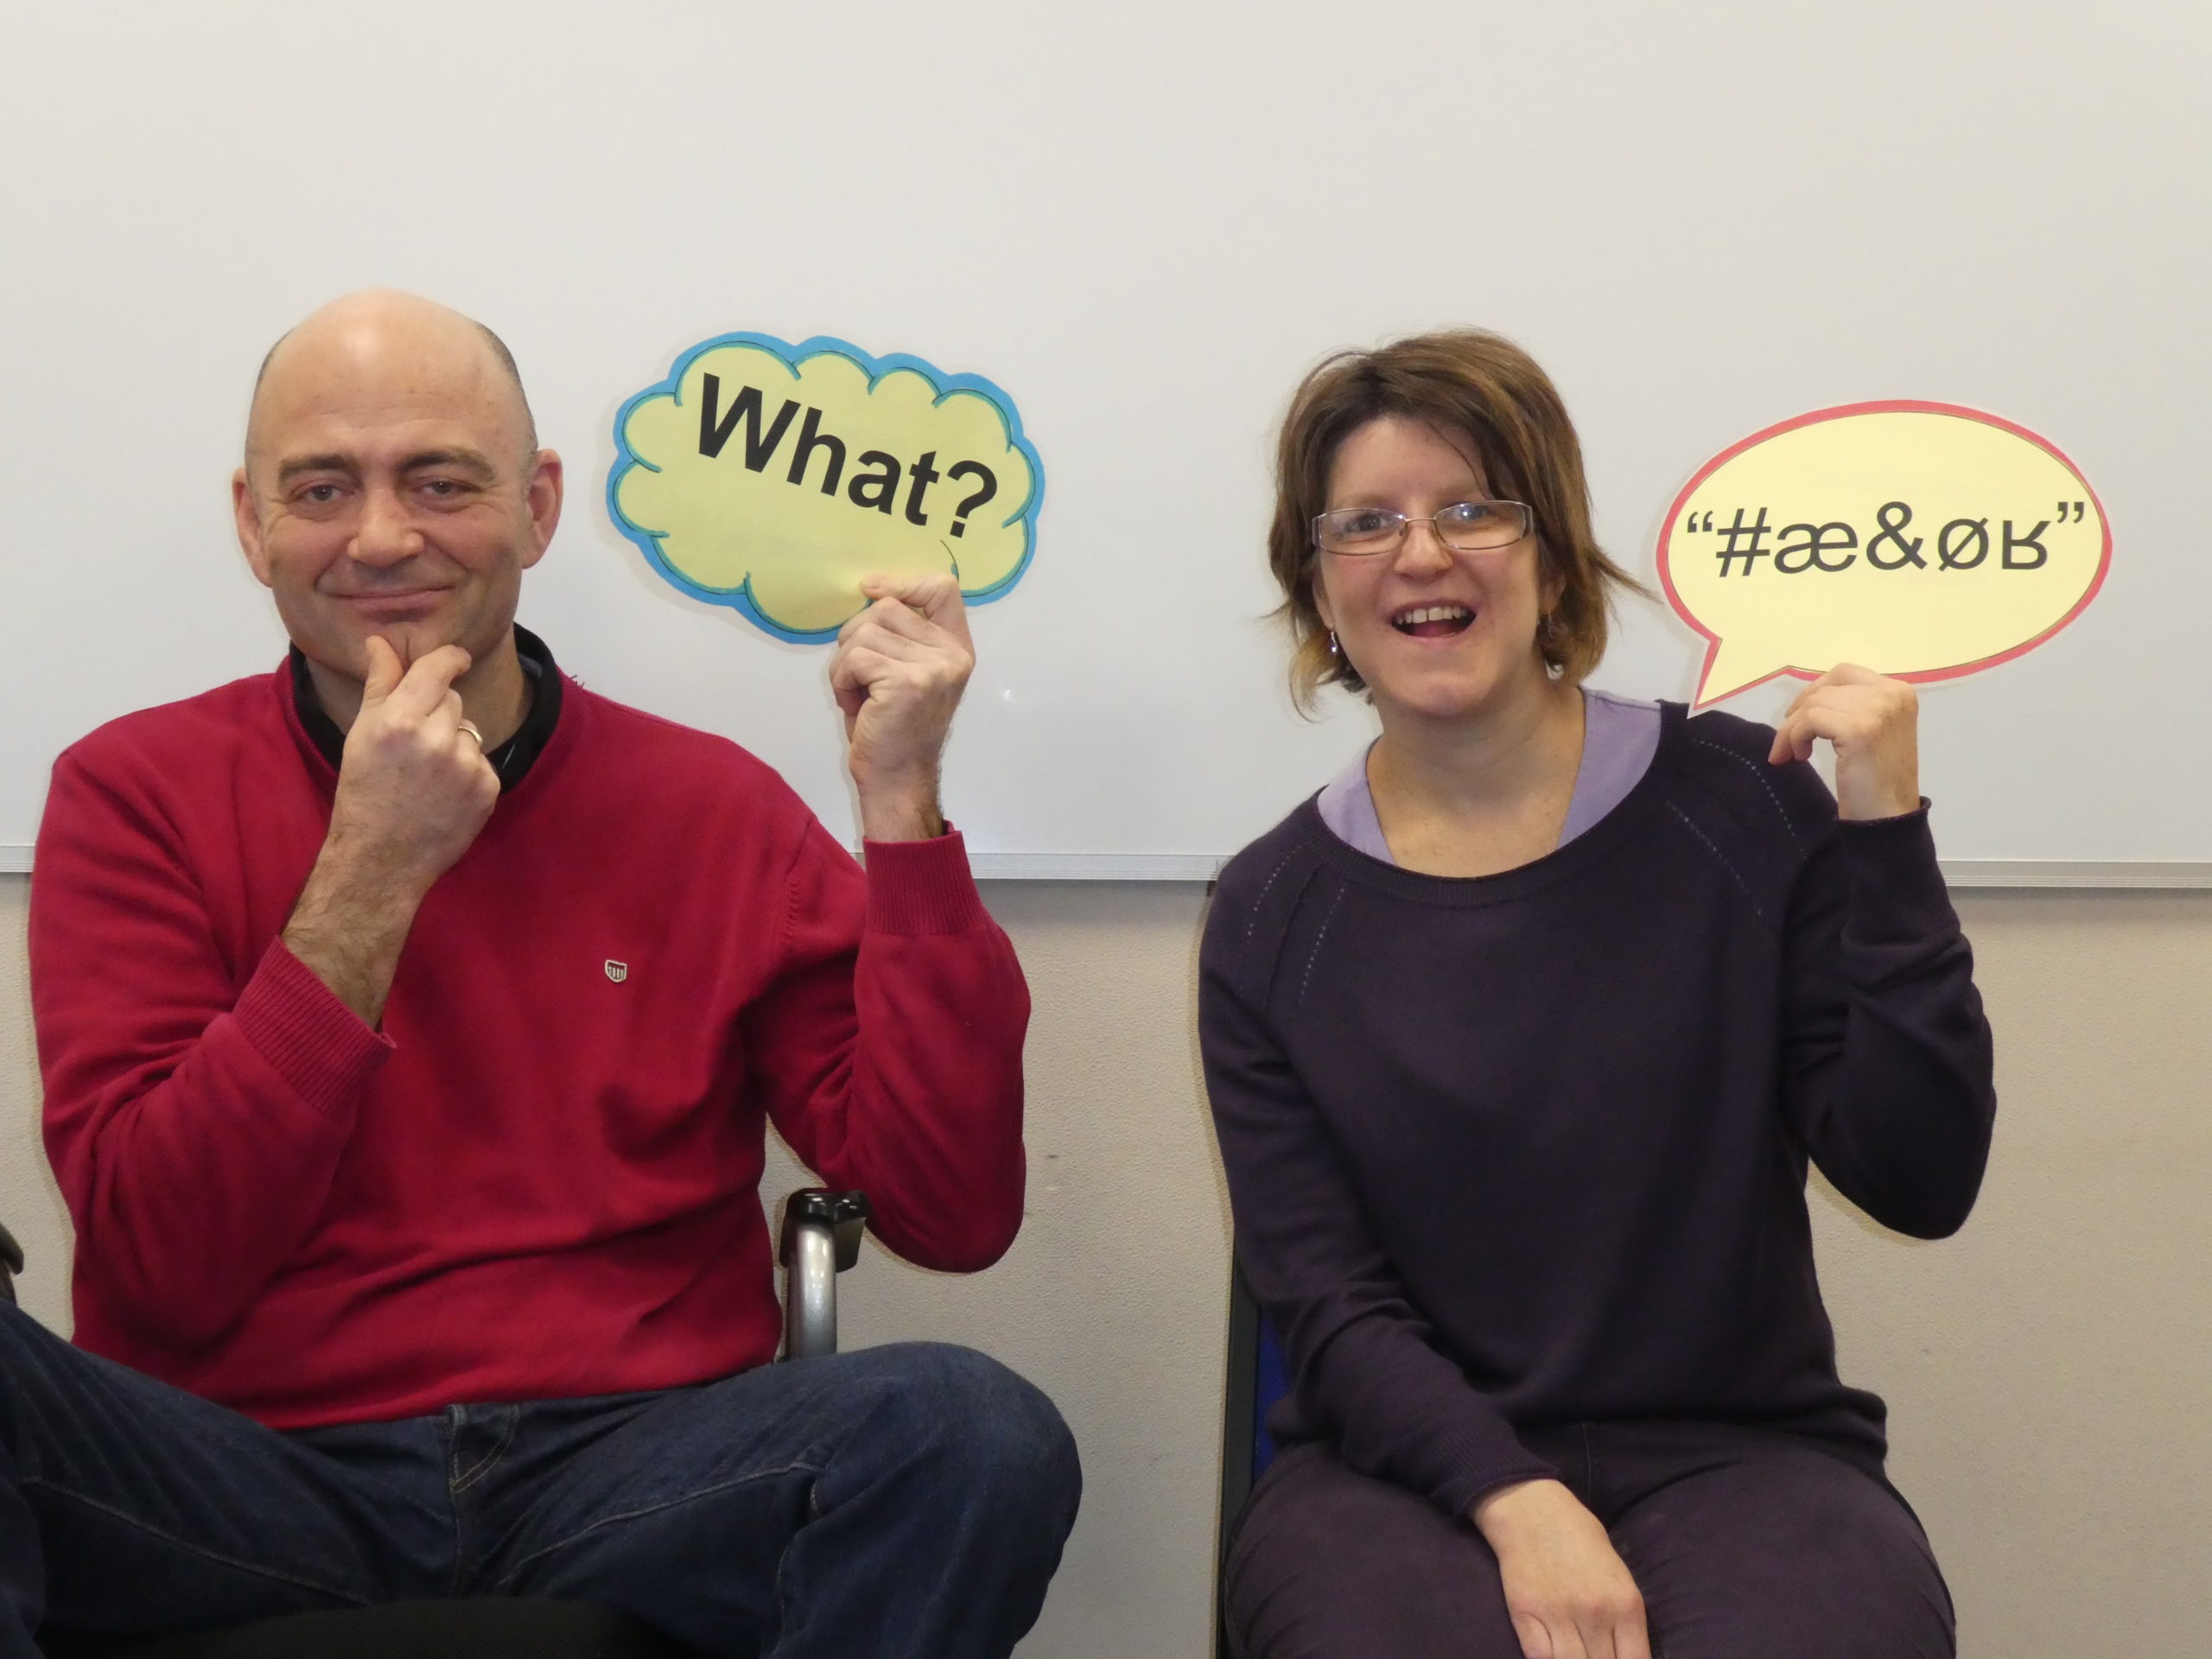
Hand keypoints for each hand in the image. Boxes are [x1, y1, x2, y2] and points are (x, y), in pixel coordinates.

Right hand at [284, 637, 499, 1024]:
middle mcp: (436, 738)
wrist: (382, 857)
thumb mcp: (362, 735)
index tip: (456, 658)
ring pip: (469, 730)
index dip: (450, 658)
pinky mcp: (488, 787)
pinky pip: (482, 760)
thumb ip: (379, 684)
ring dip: (452, 742)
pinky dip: (467, 771)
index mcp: (399, 720)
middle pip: (453, 699)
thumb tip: (381, 642)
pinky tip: (443, 792)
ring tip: (425, 774)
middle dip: (437, 713)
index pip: (438, 668)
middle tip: (412, 745)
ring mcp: (466, 764)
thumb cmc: (364, 793)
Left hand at [829, 572, 974, 840]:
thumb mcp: (909, 672)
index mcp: (956, 647)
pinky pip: (853, 659)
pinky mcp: (907, 682)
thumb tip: (871, 591)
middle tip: (861, 677)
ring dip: (846, 664)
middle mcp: (952, 654)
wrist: (897, 780)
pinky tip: (856, 706)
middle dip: (857, 637)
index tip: (870, 588)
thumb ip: (903, 634)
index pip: (943, 588)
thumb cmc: (894, 729)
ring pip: (863, 632)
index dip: (903, 581)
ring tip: (859, 695)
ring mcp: (933, 667)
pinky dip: (842, 682)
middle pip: (886, 607)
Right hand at [1474, 1479, 1649, 1658]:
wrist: (1531, 1509)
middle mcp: (1594, 1613)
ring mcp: (1557, 1615)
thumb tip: (1624, 1654)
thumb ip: (1623, 1618)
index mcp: (1625, 1602)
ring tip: (1575, 1651)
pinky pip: (1540, 1658)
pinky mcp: (1524, 1614)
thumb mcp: (1618, 1574)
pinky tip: (1552, 1649)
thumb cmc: (1580, 1537)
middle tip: (1594, 1651)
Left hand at [1767, 663, 1920, 820]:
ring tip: (1794, 755)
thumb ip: (1853, 707)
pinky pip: (1809, 721)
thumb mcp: (1871, 731)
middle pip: (1827, 687)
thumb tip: (1806, 698)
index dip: (1815, 691)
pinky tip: (1800, 757)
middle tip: (1788, 739)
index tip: (1798, 715)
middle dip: (1800, 712)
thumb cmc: (1877, 779)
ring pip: (1814, 704)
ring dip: (1793, 730)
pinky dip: (1795, 738)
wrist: (1887, 816)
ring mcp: (1878, 710)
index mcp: (1899, 692)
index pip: (1844, 674)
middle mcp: (1892, 695)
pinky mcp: (1859, 729)